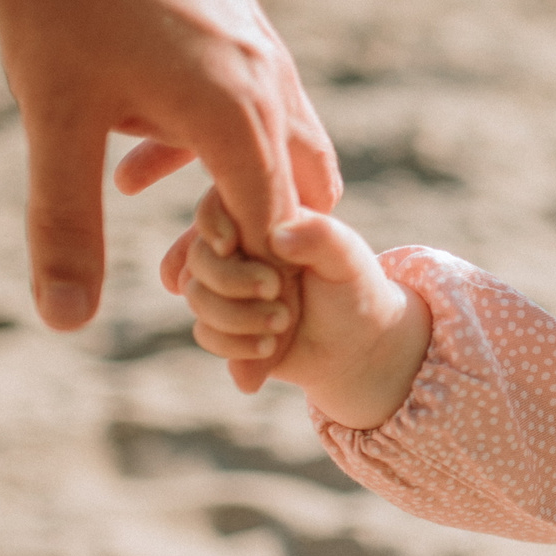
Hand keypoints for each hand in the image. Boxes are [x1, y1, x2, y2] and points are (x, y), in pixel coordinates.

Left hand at [0, 0, 340, 384]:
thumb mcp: (53, 117)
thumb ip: (63, 222)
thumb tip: (63, 321)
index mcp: (237, 119)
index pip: (276, 243)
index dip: (261, 314)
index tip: (245, 374)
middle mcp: (269, 87)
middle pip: (306, 199)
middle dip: (265, 261)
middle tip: (218, 306)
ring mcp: (260, 52)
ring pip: (282, 150)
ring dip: (234, 201)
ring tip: (161, 228)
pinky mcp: (238, 26)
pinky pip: (252, 108)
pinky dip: (213, 150)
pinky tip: (134, 152)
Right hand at [168, 189, 429, 430]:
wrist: (357, 345)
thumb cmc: (355, 289)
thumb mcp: (347, 259)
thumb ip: (320, 237)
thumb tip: (279, 236)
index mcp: (261, 219)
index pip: (215, 208)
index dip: (212, 225)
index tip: (232, 245)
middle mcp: (236, 250)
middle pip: (200, 258)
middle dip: (232, 281)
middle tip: (276, 290)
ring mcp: (225, 289)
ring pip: (197, 298)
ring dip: (237, 317)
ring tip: (282, 324)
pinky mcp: (224, 326)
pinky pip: (205, 333)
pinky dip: (236, 345)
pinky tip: (270, 347)